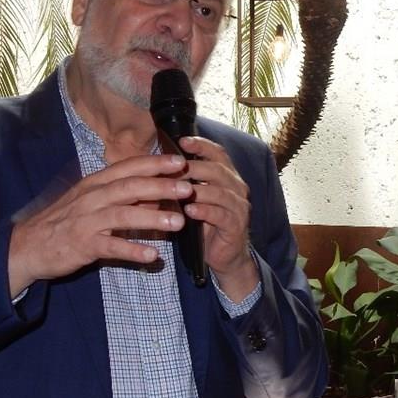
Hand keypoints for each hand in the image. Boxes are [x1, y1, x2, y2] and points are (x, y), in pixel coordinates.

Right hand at [7, 154, 191, 295]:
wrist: (28, 246)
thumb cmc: (64, 221)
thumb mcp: (91, 201)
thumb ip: (122, 196)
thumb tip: (154, 192)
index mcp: (95, 184)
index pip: (129, 168)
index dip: (155, 164)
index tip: (179, 161)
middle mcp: (92, 198)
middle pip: (130, 187)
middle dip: (161, 185)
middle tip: (188, 188)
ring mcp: (86, 221)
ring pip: (123, 215)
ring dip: (152, 217)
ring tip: (178, 222)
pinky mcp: (82, 245)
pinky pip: (111, 247)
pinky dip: (132, 250)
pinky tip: (152, 255)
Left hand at [178, 137, 259, 300]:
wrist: (225, 257)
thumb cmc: (206, 225)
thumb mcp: (195, 200)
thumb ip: (184, 183)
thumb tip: (158, 167)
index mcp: (228, 177)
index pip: (218, 154)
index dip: (202, 145)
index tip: (182, 141)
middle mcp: (237, 188)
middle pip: (218, 170)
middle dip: (194, 168)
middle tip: (172, 169)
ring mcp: (239, 207)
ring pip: (220, 192)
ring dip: (197, 190)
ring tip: (177, 189)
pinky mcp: (236, 226)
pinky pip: (221, 215)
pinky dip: (204, 211)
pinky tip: (189, 211)